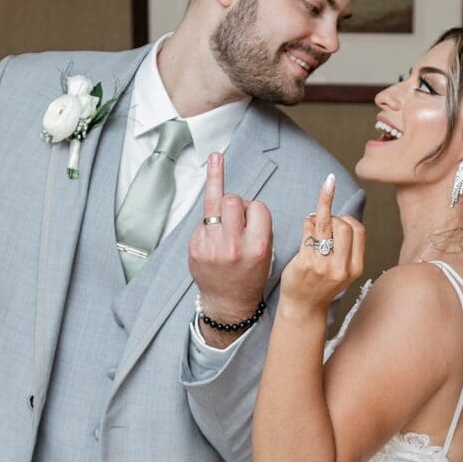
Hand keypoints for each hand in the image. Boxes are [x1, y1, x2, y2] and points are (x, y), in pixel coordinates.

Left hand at [189, 152, 272, 329]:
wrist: (229, 302)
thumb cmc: (250, 274)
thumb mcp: (266, 251)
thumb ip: (258, 224)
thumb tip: (239, 196)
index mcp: (258, 246)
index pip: (258, 206)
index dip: (255, 209)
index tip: (252, 217)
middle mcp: (234, 246)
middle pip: (234, 199)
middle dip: (235, 200)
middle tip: (235, 212)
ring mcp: (212, 248)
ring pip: (214, 201)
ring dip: (218, 190)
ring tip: (216, 159)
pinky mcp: (195, 249)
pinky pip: (202, 221)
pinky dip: (207, 222)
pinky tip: (210, 230)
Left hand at [280, 173, 365, 311]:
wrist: (304, 307)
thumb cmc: (322, 284)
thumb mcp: (344, 272)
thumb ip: (348, 250)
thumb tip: (340, 217)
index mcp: (355, 268)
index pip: (359, 230)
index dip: (349, 219)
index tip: (341, 219)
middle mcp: (341, 267)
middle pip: (343, 225)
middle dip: (334, 217)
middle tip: (326, 222)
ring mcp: (323, 265)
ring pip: (325, 224)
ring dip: (319, 213)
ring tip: (314, 217)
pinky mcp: (305, 262)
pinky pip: (308, 230)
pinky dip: (308, 222)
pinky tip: (307, 225)